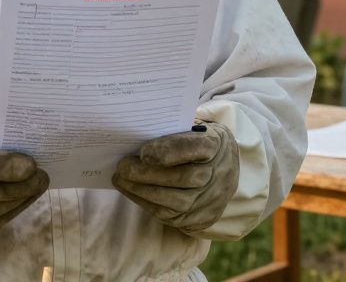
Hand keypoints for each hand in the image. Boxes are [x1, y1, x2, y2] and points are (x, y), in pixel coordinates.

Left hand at [112, 122, 238, 233]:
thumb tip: (137, 134)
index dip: (168, 151)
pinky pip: (169, 215)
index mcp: (215, 144)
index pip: (195, 148)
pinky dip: (145, 202)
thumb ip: (172, 129)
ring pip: (175, 201)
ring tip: (120, 179)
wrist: (225, 170)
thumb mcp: (193, 128)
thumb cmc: (198, 143)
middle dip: (148, 174)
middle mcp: (216, 174)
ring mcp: (209, 199)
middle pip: (183, 178)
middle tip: (123, 166)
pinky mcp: (198, 219)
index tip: (143, 151)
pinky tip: (131, 190)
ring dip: (142, 190)